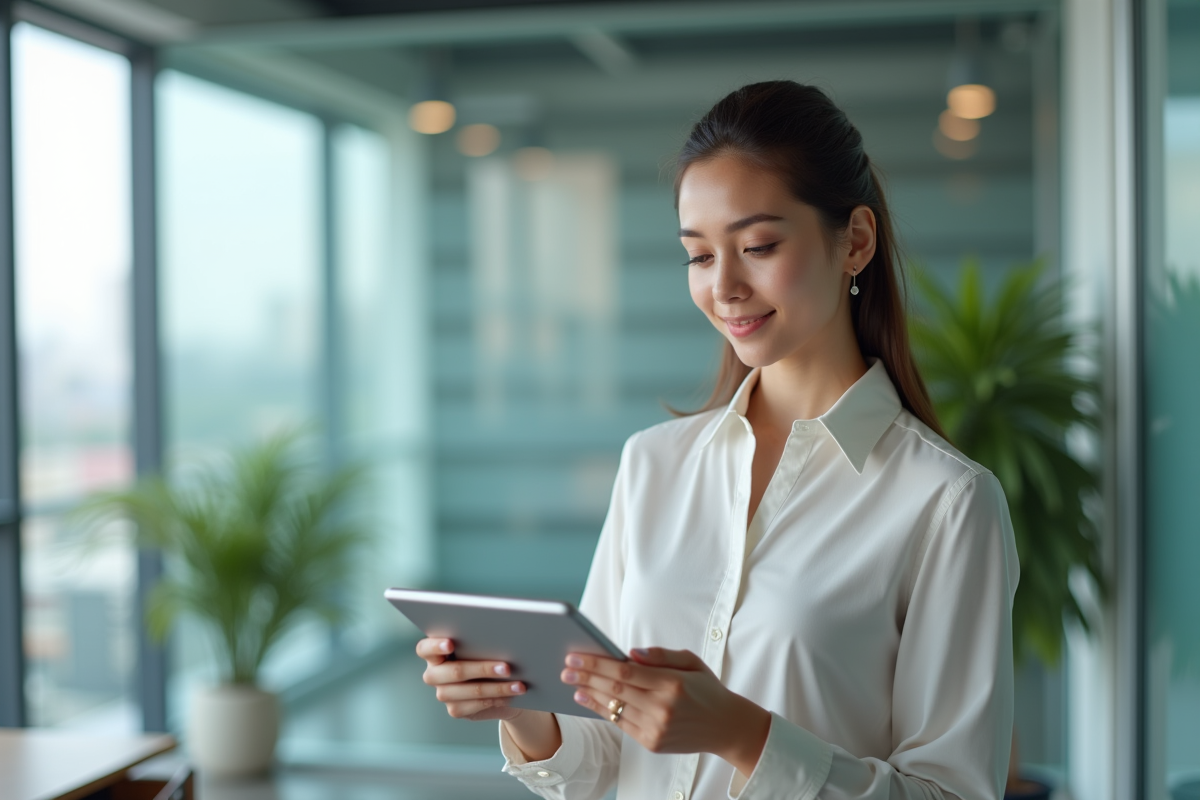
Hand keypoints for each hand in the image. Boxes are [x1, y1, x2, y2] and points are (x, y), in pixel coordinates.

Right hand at [416, 637, 525, 720]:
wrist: (496, 684)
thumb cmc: (487, 654)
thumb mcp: (481, 644)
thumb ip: (479, 639)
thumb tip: (499, 636)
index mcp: (434, 652)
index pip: (425, 648)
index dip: (435, 646)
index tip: (451, 644)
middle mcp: (434, 673)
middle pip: (454, 671)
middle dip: (483, 668)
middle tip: (507, 667)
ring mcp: (443, 693)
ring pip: (470, 690)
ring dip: (498, 687)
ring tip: (518, 684)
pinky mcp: (455, 709)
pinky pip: (475, 705)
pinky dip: (497, 698)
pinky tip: (511, 695)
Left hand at [562, 647, 770, 776]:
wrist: (726, 727)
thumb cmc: (706, 689)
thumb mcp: (690, 662)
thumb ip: (660, 655)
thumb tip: (630, 652)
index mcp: (672, 683)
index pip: (625, 672)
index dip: (597, 664)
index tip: (576, 656)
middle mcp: (663, 708)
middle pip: (615, 689)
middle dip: (586, 677)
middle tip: (565, 667)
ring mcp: (656, 728)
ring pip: (614, 708)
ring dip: (589, 694)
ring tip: (572, 683)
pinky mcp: (652, 742)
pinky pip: (621, 724)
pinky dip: (602, 711)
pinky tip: (588, 699)